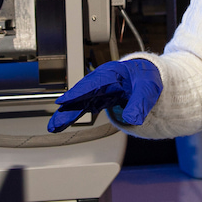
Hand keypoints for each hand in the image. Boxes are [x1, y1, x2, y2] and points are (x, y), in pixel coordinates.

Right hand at [47, 59, 162, 131]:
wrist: (144, 75)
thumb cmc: (144, 78)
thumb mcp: (147, 89)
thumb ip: (139, 104)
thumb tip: (132, 120)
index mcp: (112, 73)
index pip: (93, 84)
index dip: (78, 93)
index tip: (64, 101)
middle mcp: (100, 81)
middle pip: (81, 94)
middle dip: (68, 107)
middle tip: (55, 121)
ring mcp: (97, 91)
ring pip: (78, 102)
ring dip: (66, 114)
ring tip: (54, 128)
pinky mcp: (96, 99)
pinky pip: (82, 108)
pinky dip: (72, 116)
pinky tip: (61, 125)